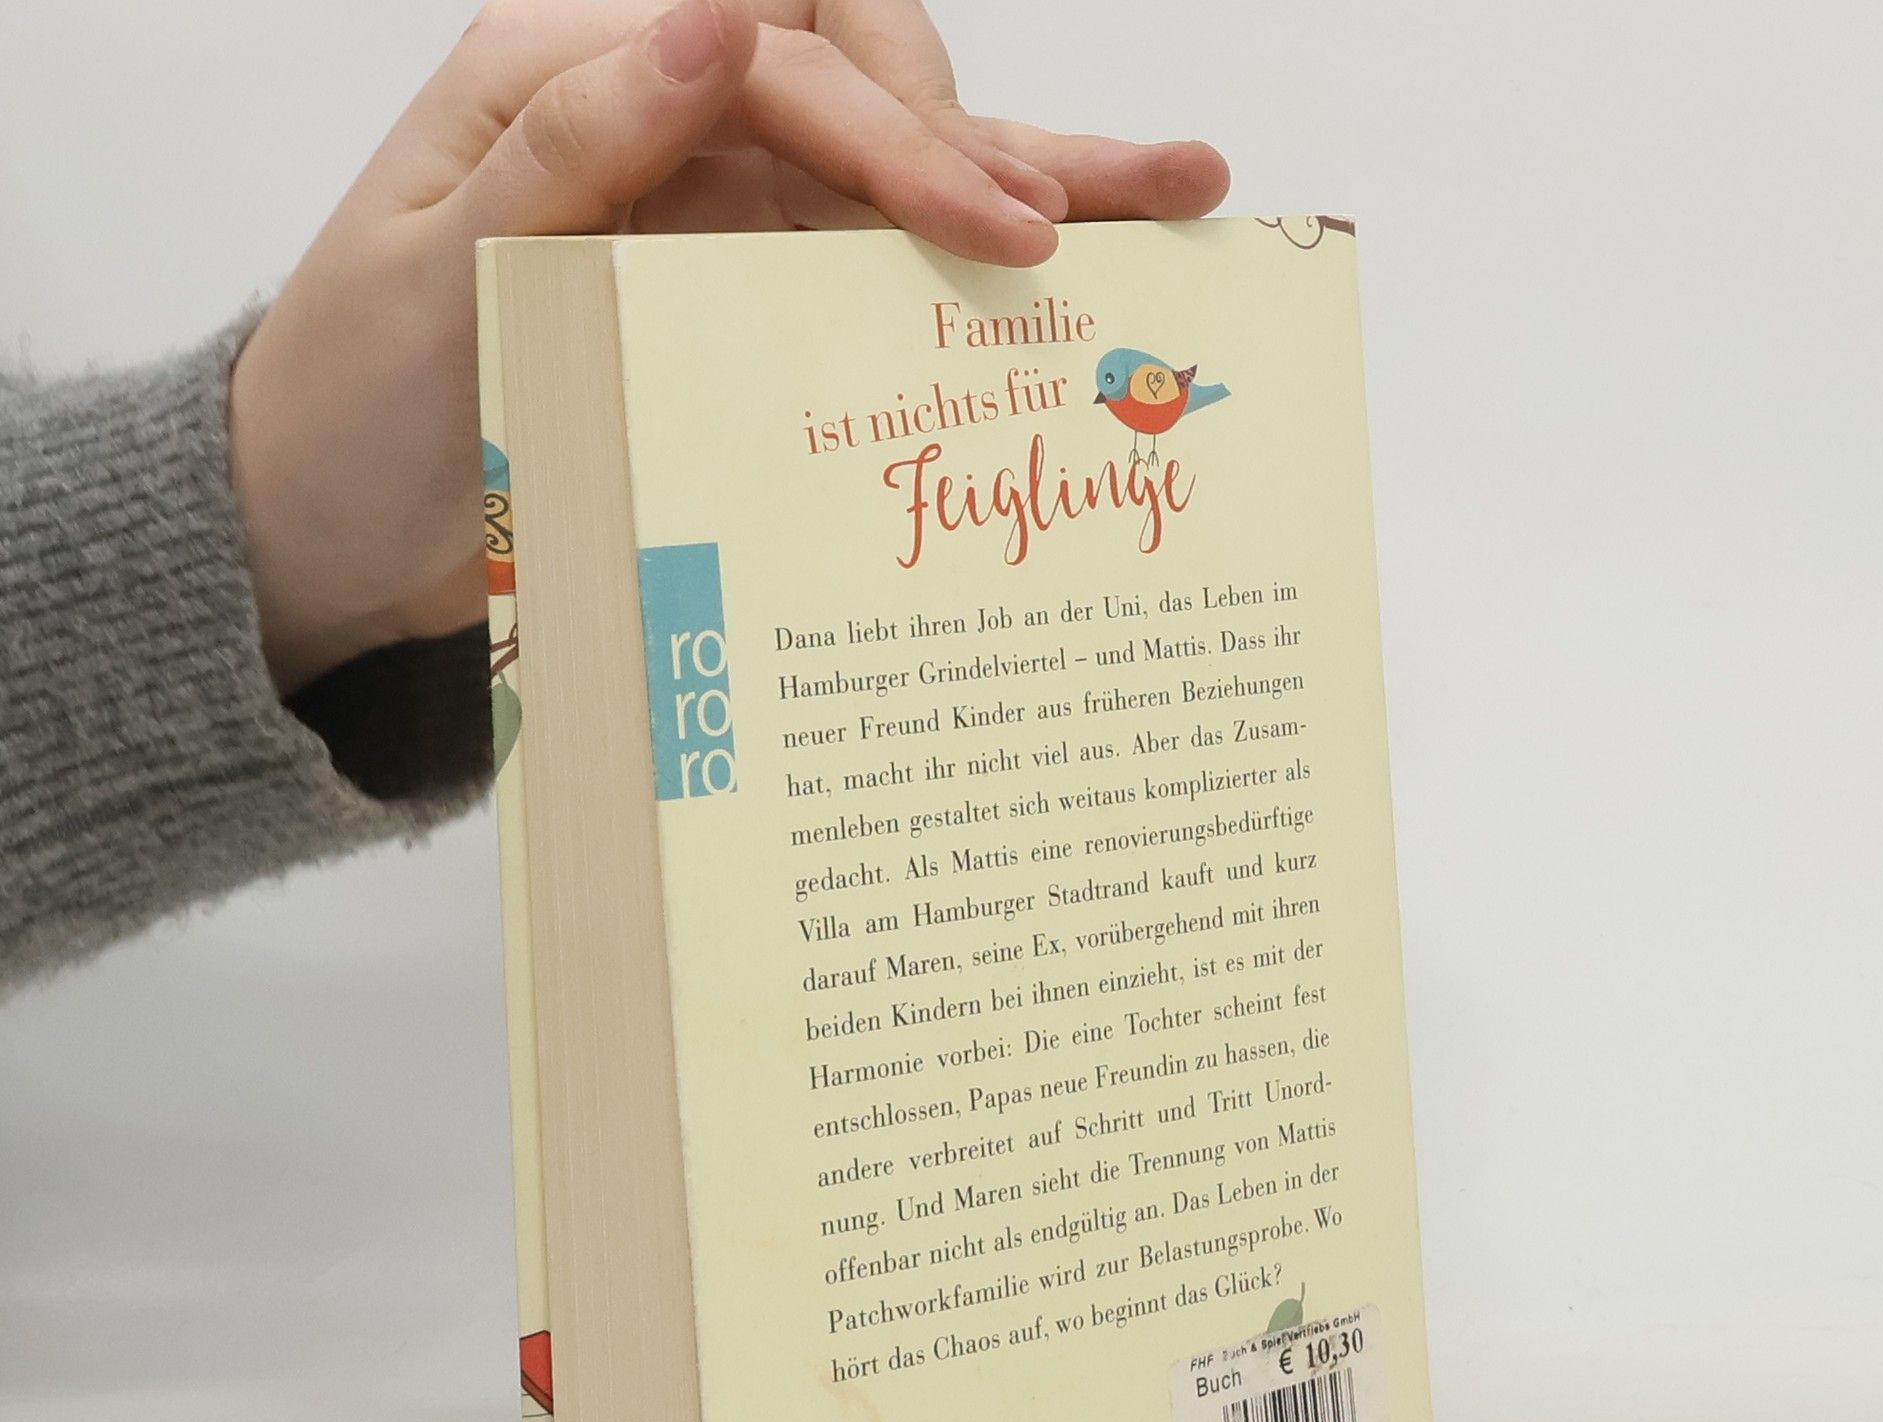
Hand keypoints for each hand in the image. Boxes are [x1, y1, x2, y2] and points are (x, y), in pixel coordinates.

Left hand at [230, 0, 1229, 694]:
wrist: (328, 532)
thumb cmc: (354, 404)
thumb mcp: (434, 270)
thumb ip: (576, 145)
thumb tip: (721, 15)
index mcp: (573, 74)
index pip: (773, 62)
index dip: (888, 129)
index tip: (984, 216)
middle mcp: (662, 122)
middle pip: (860, 85)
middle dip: (981, 143)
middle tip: (1094, 218)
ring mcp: (708, 212)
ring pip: (888, 173)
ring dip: (1031, 175)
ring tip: (1178, 191)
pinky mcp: (734, 300)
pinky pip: (862, 268)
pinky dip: (963, 267)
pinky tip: (1084, 261)